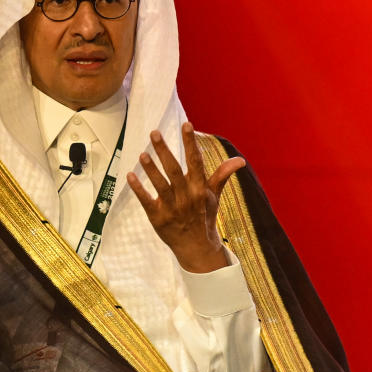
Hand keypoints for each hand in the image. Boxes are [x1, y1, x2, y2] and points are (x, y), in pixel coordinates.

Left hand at [126, 122, 244, 273]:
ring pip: (161, 185)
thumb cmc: (204, 215)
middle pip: (174, 170)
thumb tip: (241, 160)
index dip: (191, 143)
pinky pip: (147, 201)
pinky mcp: (158, 217)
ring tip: (142, 154)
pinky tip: (130, 175)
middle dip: (164, 151)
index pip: (196, 161)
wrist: (196, 247)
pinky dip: (139, 189)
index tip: (186, 124)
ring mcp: (172, 208)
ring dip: (151, 169)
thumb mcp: (214, 195)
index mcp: (200, 188)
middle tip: (154, 133)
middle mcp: (186, 196)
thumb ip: (222, 175)